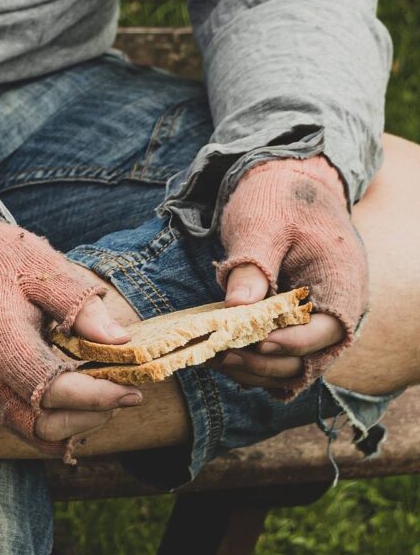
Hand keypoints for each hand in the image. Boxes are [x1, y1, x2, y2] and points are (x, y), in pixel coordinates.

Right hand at [0, 189, 140, 453]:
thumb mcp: (41, 269)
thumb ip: (80, 307)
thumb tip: (121, 340)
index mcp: (1, 344)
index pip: (55, 391)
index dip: (98, 398)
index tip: (133, 390)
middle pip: (45, 427)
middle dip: (90, 418)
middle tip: (122, 394)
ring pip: (31, 434)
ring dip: (73, 426)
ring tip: (102, 399)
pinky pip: (18, 424)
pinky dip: (52, 423)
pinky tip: (76, 400)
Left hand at [215, 156, 367, 396]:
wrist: (284, 186)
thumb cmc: (278, 200)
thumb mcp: (263, 226)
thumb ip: (252, 266)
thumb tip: (238, 309)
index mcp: (341, 282)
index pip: (326, 330)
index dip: (291, 342)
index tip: (254, 341)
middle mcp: (334, 309)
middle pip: (308, 359)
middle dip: (264, 362)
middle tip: (220, 354)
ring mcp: (314, 320)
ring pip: (292, 365)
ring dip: (255, 369)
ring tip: (214, 359)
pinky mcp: (292, 324)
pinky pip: (279, 356)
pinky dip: (253, 362)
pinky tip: (220, 356)